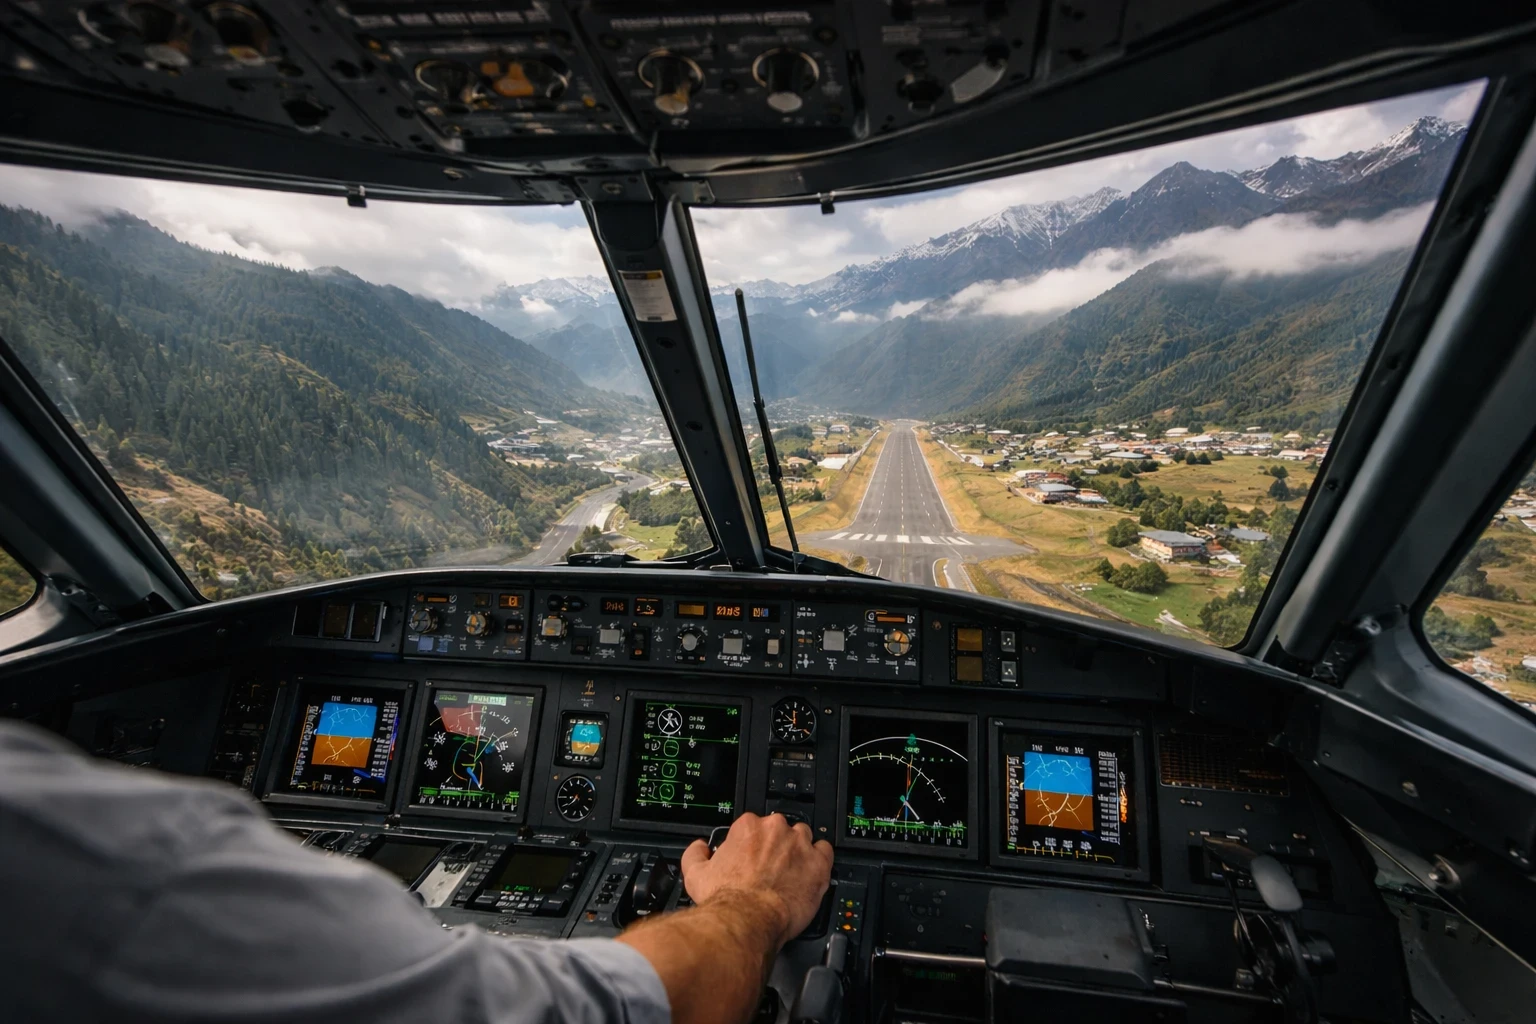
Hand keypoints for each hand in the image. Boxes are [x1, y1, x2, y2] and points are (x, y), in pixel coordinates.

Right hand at [680, 812, 833, 946]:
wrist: (746, 920)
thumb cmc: (726, 899)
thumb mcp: (695, 874)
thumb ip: (695, 853)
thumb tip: (700, 847)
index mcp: (748, 827)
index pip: (754, 826)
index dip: (754, 844)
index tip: (753, 858)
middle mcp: (775, 830)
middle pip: (780, 830)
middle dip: (776, 846)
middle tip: (770, 868)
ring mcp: (799, 845)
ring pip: (804, 838)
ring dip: (798, 852)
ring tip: (791, 872)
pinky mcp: (818, 863)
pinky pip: (825, 851)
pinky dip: (820, 860)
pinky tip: (811, 872)